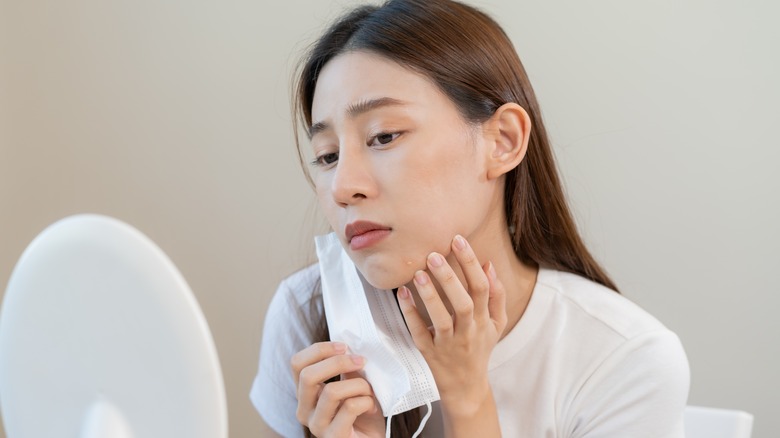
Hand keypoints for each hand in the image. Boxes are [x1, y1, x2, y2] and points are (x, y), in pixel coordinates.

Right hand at [290, 342, 384, 437]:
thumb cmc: (362, 413)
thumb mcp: (353, 385)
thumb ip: (346, 369)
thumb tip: (349, 349)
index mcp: (305, 394)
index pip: (297, 364)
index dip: (319, 350)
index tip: (344, 347)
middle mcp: (305, 410)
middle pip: (307, 375)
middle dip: (338, 362)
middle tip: (360, 361)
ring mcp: (317, 426)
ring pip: (331, 391)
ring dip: (358, 384)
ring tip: (369, 391)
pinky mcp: (334, 437)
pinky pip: (350, 407)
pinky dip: (366, 401)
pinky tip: (372, 407)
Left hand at [397, 235, 506, 418]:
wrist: (467, 387)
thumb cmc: (480, 348)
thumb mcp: (497, 324)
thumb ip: (497, 295)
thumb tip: (489, 265)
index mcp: (485, 321)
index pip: (482, 288)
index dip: (471, 263)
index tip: (458, 240)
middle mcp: (468, 332)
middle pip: (464, 304)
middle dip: (450, 278)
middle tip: (434, 254)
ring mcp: (448, 344)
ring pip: (441, 320)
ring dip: (430, 296)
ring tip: (418, 273)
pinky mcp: (429, 353)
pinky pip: (419, 334)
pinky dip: (411, 314)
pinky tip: (402, 294)